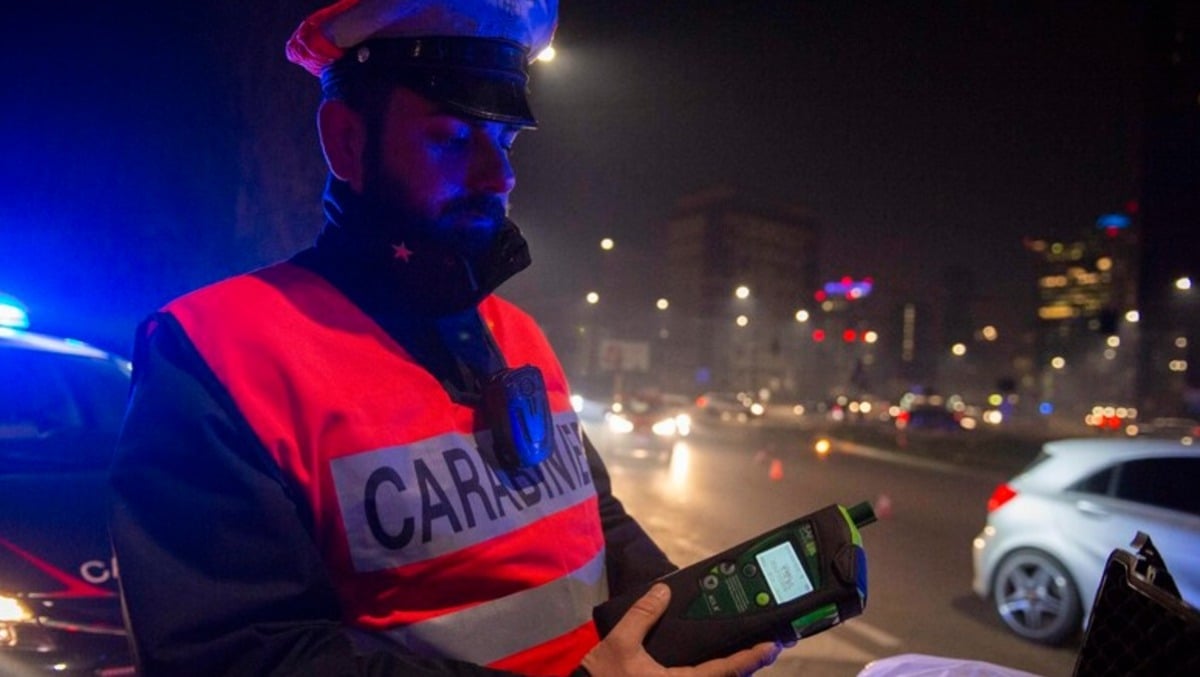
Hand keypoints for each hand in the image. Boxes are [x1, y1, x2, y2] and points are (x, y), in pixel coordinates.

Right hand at [580, 583, 782, 675]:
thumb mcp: (620, 644)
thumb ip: (643, 615)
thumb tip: (663, 591)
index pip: (727, 669)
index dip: (752, 657)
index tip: (772, 645)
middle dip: (746, 666)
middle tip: (764, 648)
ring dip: (730, 671)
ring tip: (743, 655)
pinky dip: (711, 674)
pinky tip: (711, 666)